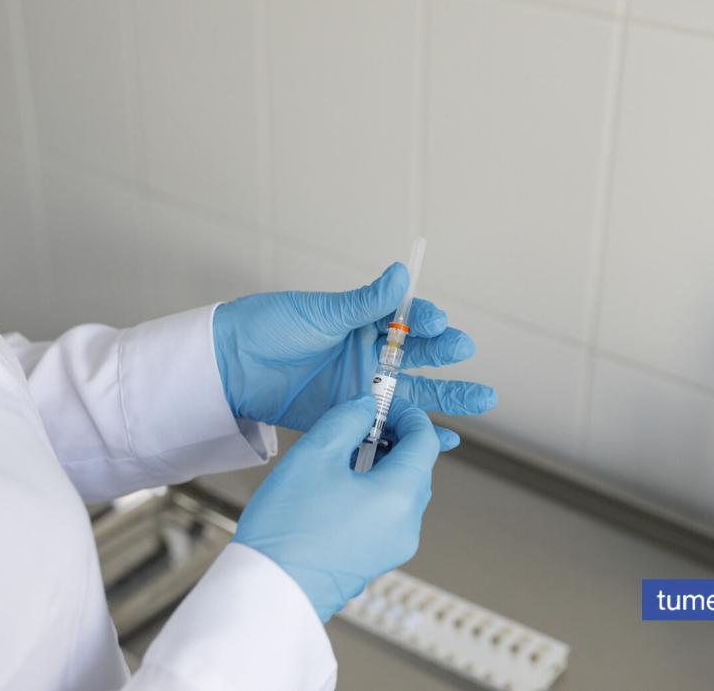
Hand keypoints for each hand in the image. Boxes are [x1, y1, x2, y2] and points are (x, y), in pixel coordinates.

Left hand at [213, 263, 496, 432]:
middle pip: (420, 358)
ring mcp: (362, 390)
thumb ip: (363, 303)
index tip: (436, 324)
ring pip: (414, 395)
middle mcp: (369, 357)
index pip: (406, 320)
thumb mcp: (319, 314)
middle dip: (447, 357)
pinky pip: (390, 428)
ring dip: (448, 397)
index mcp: (364, 324)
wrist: (230, 368)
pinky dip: (416, 434)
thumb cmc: (270, 328)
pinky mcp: (350, 419)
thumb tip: (401, 274)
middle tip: (469, 353)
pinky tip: (446, 439)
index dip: (425, 321)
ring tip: (483, 399)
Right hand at [232, 394, 442, 620]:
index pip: (426, 440)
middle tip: (361, 423)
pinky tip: (343, 485)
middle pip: (418, 466)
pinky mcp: (378, 559)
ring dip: (384, 465)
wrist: (270, 591)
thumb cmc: (287, 529)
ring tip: (347, 453)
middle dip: (395, 439)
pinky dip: (376, 491)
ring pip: (403, 491)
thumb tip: (366, 406)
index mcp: (399, 497)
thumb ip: (347, 419)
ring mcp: (395, 546)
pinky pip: (389, 514)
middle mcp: (407, 525)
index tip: (383, 404)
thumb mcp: (313, 455)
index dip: (407, 414)